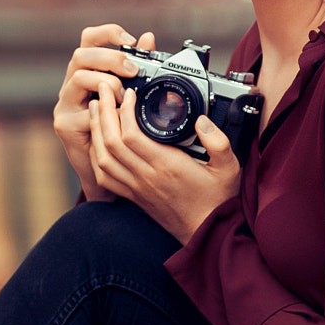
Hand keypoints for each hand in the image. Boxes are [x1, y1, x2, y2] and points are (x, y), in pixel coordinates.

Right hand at [54, 24, 154, 203]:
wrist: (112, 169)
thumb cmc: (122, 128)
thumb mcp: (132, 93)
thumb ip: (138, 66)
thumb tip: (149, 37)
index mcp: (89, 70)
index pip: (90, 38)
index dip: (107, 33)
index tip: (130, 39)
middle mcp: (72, 83)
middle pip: (81, 54)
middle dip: (110, 58)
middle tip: (133, 70)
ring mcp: (65, 103)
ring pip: (78, 77)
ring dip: (106, 82)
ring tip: (124, 97)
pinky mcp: (64, 124)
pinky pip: (82, 111)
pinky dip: (103, 111)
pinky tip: (117, 116)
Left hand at [88, 83, 241, 244]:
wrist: (207, 234)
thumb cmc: (217, 201)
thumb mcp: (229, 168)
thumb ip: (219, 142)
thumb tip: (202, 121)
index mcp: (167, 166)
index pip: (132, 135)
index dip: (124, 111)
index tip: (129, 94)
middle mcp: (147, 176)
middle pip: (110, 142)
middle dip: (103, 112)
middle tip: (104, 90)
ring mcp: (136, 188)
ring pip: (102, 158)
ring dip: (95, 131)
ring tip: (95, 109)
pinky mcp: (133, 196)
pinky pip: (104, 177)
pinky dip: (95, 157)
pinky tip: (96, 141)